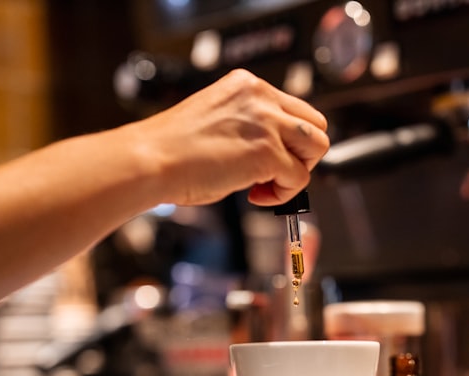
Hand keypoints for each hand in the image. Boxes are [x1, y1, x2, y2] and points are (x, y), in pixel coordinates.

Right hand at [130, 68, 329, 206]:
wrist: (151, 159)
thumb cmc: (171, 149)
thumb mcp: (218, 120)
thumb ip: (249, 126)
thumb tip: (272, 153)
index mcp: (247, 85)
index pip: (293, 108)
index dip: (287, 139)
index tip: (269, 158)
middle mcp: (261, 97)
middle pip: (315, 124)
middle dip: (301, 154)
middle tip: (275, 173)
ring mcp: (267, 123)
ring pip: (317, 147)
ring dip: (298, 171)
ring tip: (266, 184)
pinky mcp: (268, 153)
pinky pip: (299, 178)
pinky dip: (282, 194)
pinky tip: (255, 195)